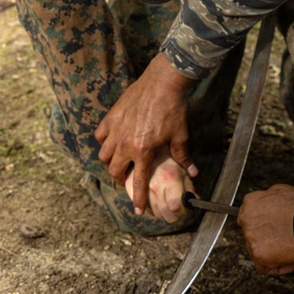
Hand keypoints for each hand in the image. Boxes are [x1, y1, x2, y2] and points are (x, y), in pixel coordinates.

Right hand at [95, 52, 195, 213]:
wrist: (162, 82)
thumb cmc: (173, 108)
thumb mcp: (180, 135)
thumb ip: (183, 157)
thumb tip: (193, 173)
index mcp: (143, 150)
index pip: (138, 181)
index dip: (137, 199)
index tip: (137, 210)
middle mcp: (125, 143)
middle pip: (114, 171)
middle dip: (120, 179)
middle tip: (127, 179)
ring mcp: (116, 129)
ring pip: (103, 154)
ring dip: (109, 162)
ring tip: (117, 161)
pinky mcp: (111, 116)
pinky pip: (100, 135)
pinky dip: (104, 141)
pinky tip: (112, 140)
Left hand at [238, 184, 293, 274]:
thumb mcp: (280, 190)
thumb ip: (267, 199)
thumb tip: (268, 207)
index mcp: (251, 203)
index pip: (248, 217)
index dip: (260, 224)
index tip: (270, 228)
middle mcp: (246, 221)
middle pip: (252, 234)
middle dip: (266, 238)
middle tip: (283, 240)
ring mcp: (251, 239)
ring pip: (257, 251)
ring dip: (271, 252)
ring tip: (290, 252)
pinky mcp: (259, 256)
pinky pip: (264, 268)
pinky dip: (277, 268)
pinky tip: (290, 265)